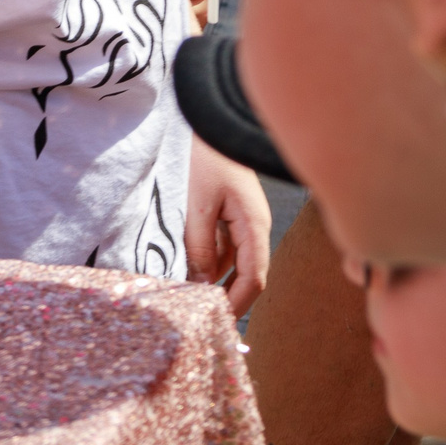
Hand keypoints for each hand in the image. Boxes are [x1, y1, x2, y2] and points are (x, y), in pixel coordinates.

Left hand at [186, 136, 270, 314]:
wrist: (210, 123)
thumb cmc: (206, 159)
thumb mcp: (197, 205)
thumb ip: (199, 245)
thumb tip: (201, 282)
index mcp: (255, 226)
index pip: (254, 277)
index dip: (239, 302)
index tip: (219, 321)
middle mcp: (255, 228)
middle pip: (248, 274)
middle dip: (228, 295)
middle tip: (204, 315)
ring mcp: (245, 221)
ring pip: (234, 261)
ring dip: (216, 278)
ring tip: (192, 295)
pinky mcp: (232, 215)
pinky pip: (224, 246)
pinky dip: (210, 260)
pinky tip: (190, 267)